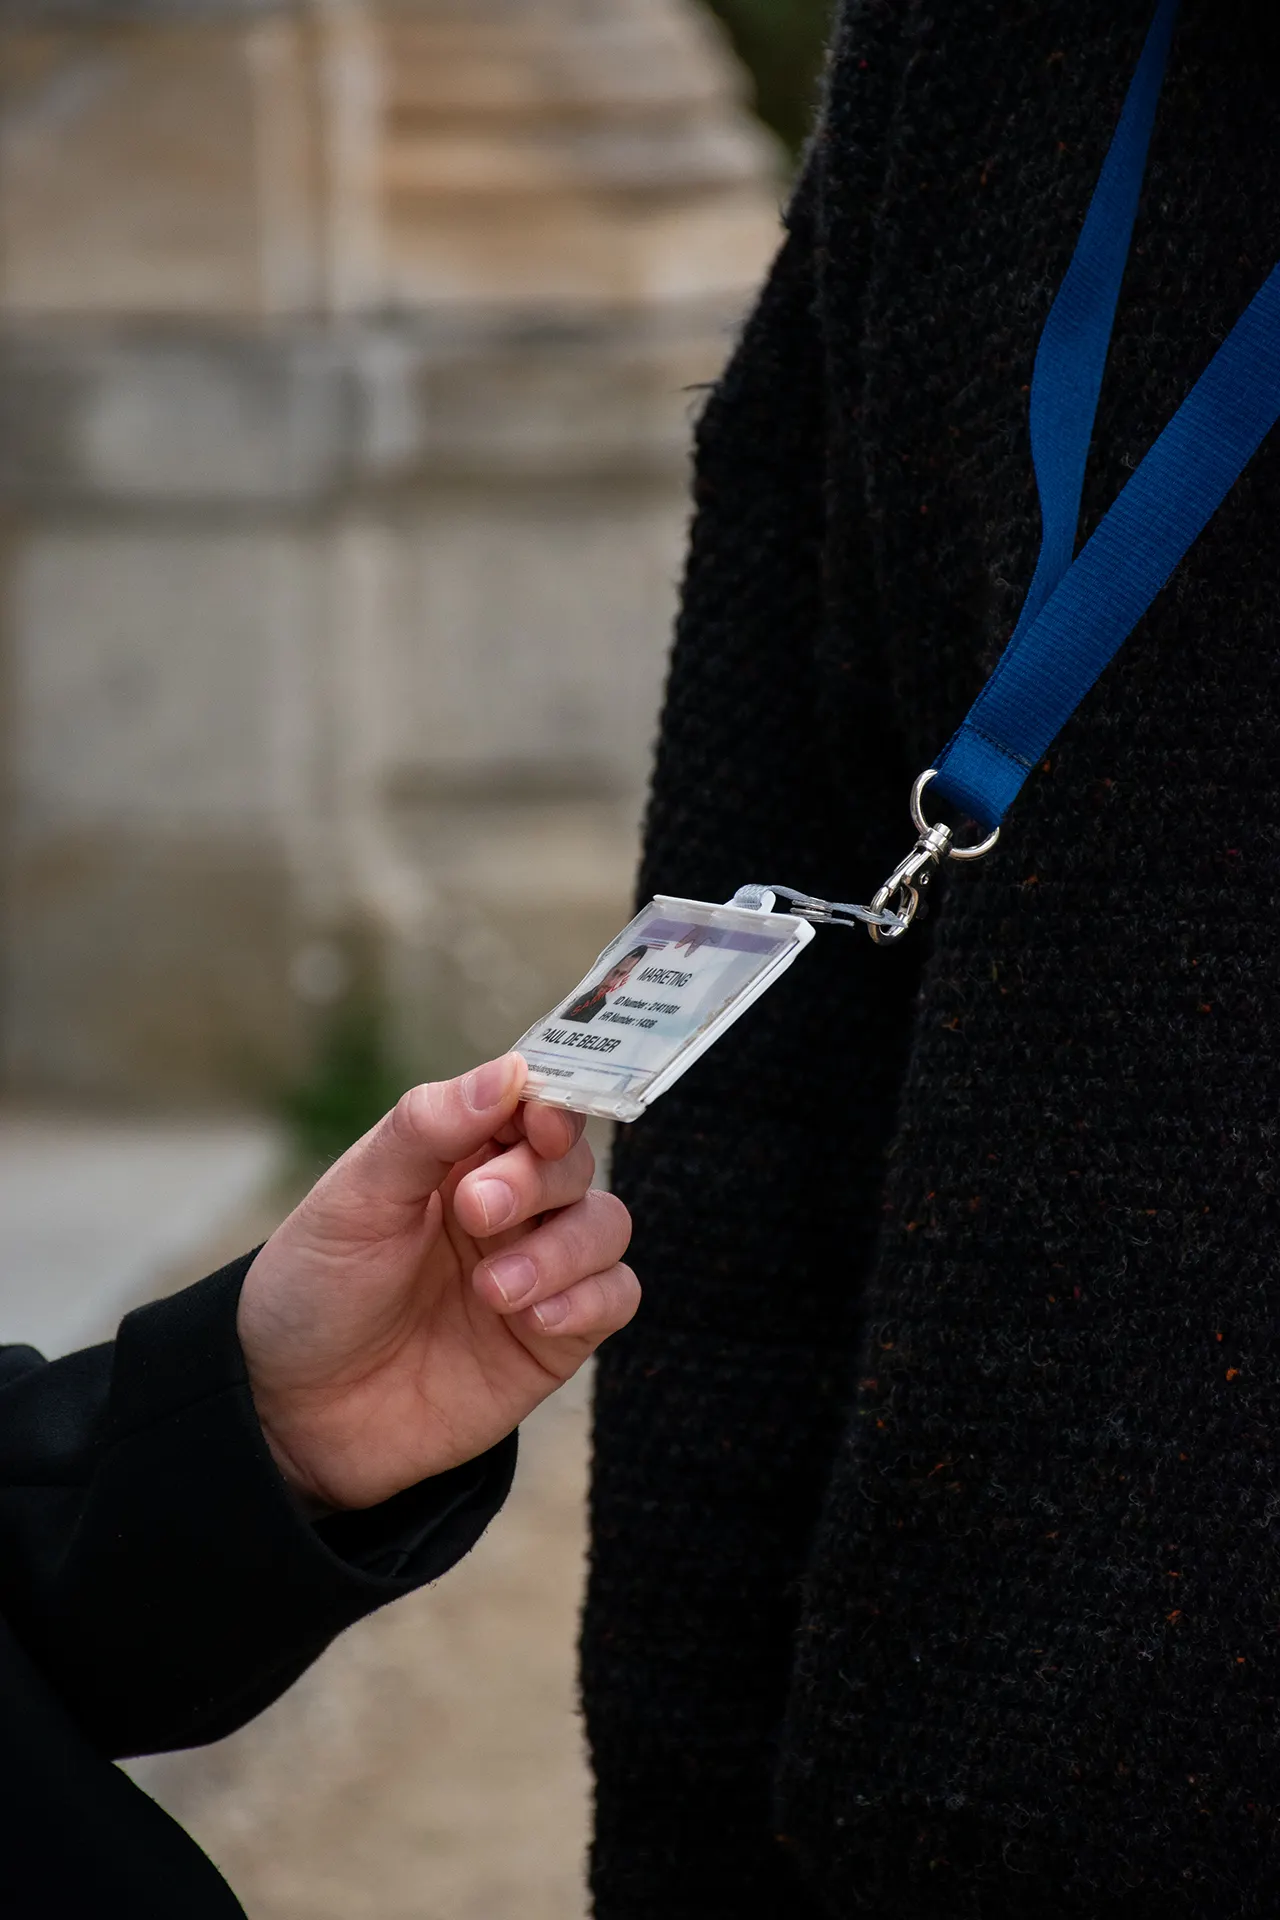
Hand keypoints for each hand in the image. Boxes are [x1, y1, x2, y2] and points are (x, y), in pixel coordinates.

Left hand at [237, 1053, 636, 1510]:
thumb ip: (429, 1129)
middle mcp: (507, 1205)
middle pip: (573, 1161)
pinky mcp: (552, 1338)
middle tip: (474, 1212)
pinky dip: (587, 1299)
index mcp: (457, 1155)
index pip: (532, 1104)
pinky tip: (530, 1318)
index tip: (536, 1123)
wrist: (293, 1412)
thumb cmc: (314, 1291)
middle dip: (536, 1180)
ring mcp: (534, 1269)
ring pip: (606, 1225)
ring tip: (491, 1289)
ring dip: (562, 1249)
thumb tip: (511, 1069)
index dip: (549, 1104)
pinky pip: (614, 1297)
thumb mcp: (355, 1198)